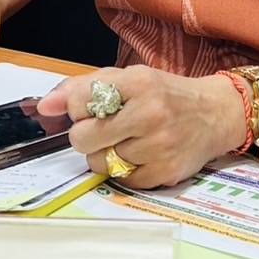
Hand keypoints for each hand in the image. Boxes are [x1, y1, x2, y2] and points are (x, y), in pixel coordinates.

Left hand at [36, 66, 246, 189]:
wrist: (216, 114)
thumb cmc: (164, 94)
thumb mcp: (127, 78)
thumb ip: (81, 88)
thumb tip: (43, 108)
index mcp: (138, 82)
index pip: (79, 101)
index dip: (78, 109)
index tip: (91, 109)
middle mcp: (150, 113)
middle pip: (83, 138)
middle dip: (86, 136)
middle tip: (104, 130)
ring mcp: (159, 146)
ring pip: (100, 163)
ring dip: (105, 155)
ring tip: (126, 142)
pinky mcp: (165, 173)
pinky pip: (121, 180)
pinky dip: (124, 171)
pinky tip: (141, 155)